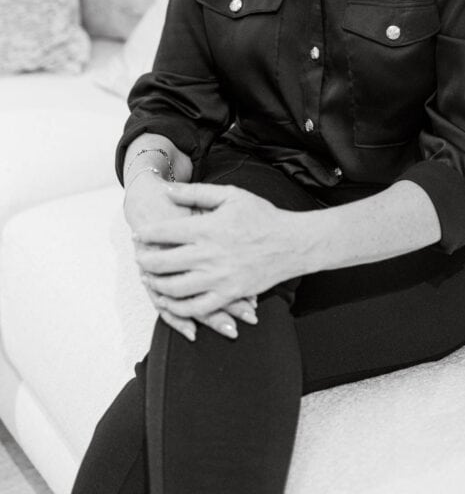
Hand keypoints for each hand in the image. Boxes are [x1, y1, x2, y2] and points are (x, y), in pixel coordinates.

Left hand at [132, 182, 299, 317]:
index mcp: (208, 228)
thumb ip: (196, 192)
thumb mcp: (231, 195)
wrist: (292, 243)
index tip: (139, 235)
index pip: (165, 232)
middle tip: (139, 257)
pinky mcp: (228, 295)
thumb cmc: (261, 215)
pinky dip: (177, 307)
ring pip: (174, 289)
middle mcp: (210, 255)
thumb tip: (167, 189)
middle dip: (145, 260)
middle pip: (163, 263)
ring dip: (155, 285)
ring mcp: (219, 279)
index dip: (146, 235)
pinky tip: (169, 300)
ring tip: (149, 278)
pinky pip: (195, 308)